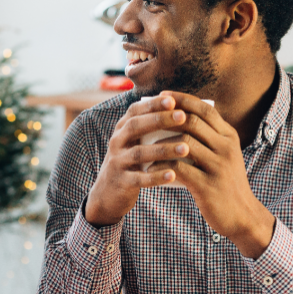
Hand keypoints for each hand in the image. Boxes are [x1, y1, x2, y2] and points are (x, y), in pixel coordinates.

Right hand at [85, 95, 190, 225]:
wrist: (107, 193)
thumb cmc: (132, 162)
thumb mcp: (135, 142)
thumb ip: (151, 128)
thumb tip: (185, 111)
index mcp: (122, 128)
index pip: (136, 110)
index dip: (153, 104)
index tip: (173, 100)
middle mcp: (117, 141)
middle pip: (136, 126)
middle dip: (160, 119)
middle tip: (183, 116)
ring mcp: (117, 161)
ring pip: (139, 153)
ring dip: (163, 149)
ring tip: (185, 148)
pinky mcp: (121, 181)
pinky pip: (139, 178)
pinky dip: (156, 176)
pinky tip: (173, 175)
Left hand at [148, 91, 274, 258]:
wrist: (243, 216)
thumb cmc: (227, 183)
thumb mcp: (225, 155)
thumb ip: (210, 138)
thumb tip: (180, 119)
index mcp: (230, 137)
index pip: (205, 109)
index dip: (183, 99)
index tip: (164, 95)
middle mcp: (226, 148)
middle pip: (192, 122)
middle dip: (167, 117)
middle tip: (148, 117)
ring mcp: (218, 166)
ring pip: (184, 143)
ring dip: (161, 142)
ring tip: (146, 144)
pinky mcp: (208, 186)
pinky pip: (179, 168)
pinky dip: (163, 165)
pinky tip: (152, 166)